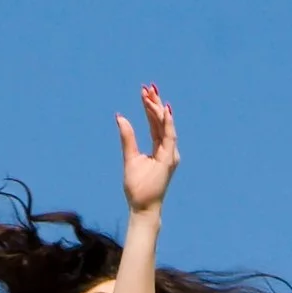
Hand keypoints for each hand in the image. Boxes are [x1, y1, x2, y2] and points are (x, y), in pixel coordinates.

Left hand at [116, 83, 178, 212]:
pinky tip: (164, 110)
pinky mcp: (170, 160)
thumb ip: (128, 137)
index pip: (155, 123)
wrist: (142, 206)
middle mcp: (167, 149)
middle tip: (148, 86)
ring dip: (159, 109)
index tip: (144, 92)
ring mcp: (170, 154)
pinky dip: (167, 123)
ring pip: (166, 126)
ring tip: (151, 93)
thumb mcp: (130, 157)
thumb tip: (120, 117)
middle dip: (156, 103)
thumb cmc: (137, 187)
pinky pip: (170, 137)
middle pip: (162, 121)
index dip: (150, 107)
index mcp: (159, 148)